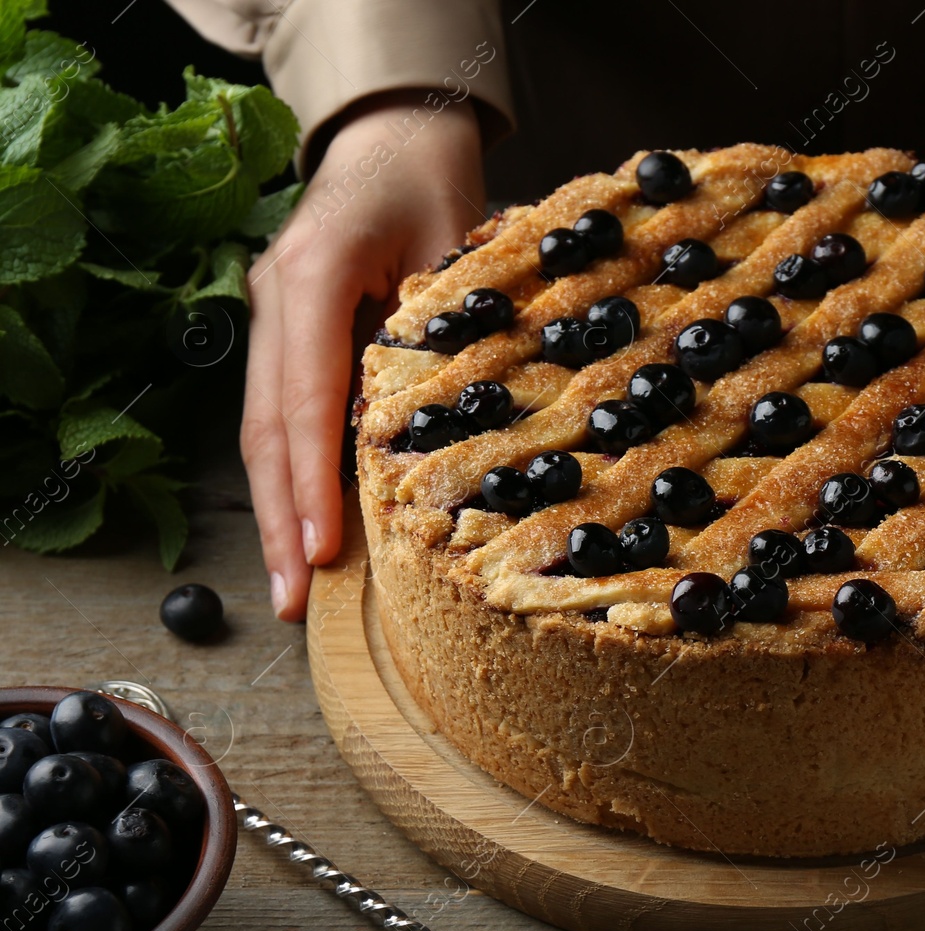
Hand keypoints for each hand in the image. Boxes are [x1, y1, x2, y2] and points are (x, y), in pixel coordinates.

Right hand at [243, 91, 485, 619]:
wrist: (391, 134)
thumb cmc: (431, 177)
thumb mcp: (457, 241)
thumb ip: (452, 325)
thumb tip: (457, 424)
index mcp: (312, 274)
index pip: (307, 397)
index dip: (313, 480)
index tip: (321, 549)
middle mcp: (274, 298)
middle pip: (266, 426)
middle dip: (280, 518)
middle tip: (291, 598)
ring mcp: (270, 315)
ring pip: (262, 428)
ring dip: (276, 508)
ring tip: (289, 584)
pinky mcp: (282, 331)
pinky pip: (279, 413)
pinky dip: (290, 473)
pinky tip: (305, 526)